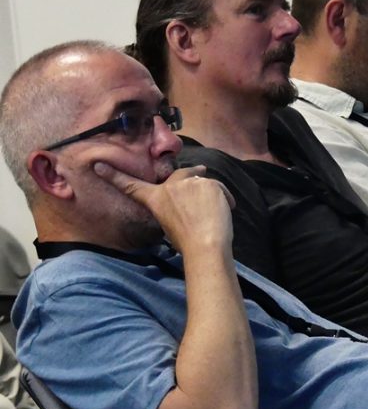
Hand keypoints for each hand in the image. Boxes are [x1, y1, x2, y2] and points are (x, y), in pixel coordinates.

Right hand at [94, 162, 235, 253]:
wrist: (205, 244)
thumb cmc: (187, 243)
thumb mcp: (170, 226)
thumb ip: (173, 209)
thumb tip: (185, 205)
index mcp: (156, 199)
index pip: (132, 186)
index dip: (114, 176)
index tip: (99, 165)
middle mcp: (171, 186)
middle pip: (181, 174)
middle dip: (190, 173)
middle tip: (200, 169)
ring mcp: (190, 182)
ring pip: (204, 181)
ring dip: (211, 193)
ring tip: (216, 212)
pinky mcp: (209, 182)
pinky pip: (219, 187)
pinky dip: (224, 198)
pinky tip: (227, 209)